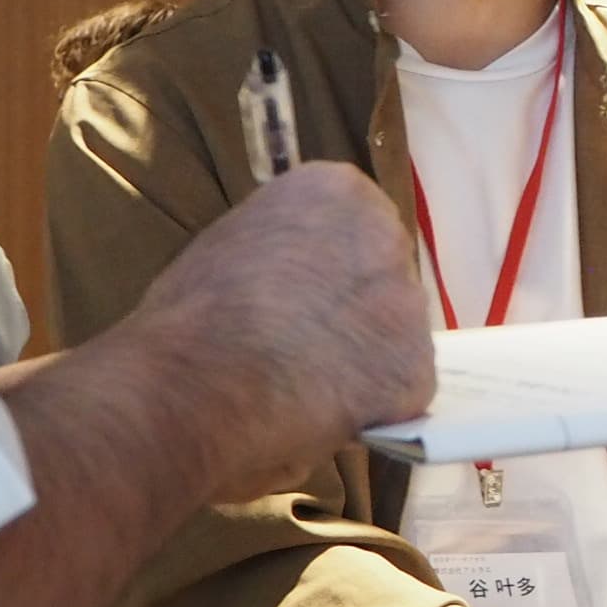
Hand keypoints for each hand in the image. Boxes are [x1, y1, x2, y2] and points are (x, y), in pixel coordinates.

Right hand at [121, 164, 434, 500]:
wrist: (194, 383)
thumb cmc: (189, 317)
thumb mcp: (229, 249)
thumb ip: (282, 253)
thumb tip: (293, 283)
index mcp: (337, 192)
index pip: (354, 229)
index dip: (328, 274)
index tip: (301, 300)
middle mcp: (386, 234)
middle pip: (384, 278)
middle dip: (356, 313)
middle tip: (307, 349)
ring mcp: (408, 302)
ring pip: (397, 337)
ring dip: (366, 362)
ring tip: (309, 388)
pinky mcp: (417, 368)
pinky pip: (400, 393)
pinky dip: (373, 410)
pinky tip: (327, 414)